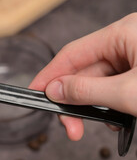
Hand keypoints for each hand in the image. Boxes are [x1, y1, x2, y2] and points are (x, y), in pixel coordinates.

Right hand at [29, 13, 136, 140]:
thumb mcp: (128, 92)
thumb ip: (86, 91)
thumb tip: (55, 89)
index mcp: (123, 34)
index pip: (71, 54)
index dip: (49, 75)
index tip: (34, 92)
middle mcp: (126, 43)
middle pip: (84, 72)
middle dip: (74, 102)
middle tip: (69, 126)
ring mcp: (134, 59)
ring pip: (98, 84)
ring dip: (92, 108)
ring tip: (93, 125)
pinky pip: (113, 89)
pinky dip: (108, 107)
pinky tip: (115, 120)